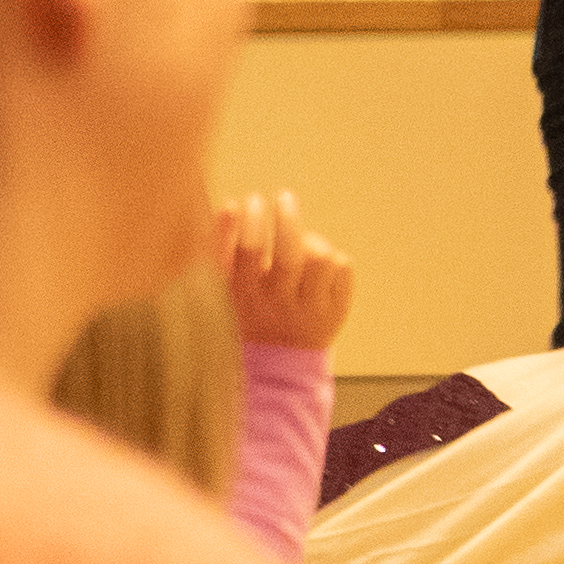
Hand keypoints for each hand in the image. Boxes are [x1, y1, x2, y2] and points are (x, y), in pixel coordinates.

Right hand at [220, 190, 353, 352]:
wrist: (277, 366)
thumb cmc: (248, 312)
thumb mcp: (225, 288)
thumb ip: (221, 247)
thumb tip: (229, 203)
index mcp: (245, 298)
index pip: (248, 255)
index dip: (250, 222)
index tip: (250, 199)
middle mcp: (278, 305)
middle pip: (289, 257)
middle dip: (287, 220)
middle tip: (284, 197)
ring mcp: (310, 309)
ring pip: (320, 259)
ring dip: (312, 241)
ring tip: (303, 242)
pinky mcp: (336, 311)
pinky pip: (342, 268)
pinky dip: (332, 257)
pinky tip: (318, 266)